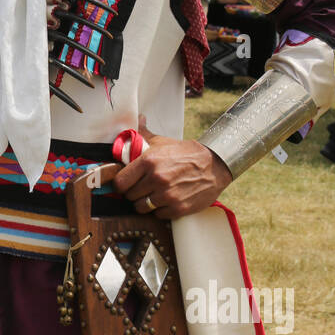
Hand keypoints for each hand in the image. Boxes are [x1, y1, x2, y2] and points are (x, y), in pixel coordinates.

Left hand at [112, 120, 231, 219]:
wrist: (215, 165)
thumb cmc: (186, 153)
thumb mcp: (163, 142)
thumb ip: (145, 134)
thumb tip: (138, 119)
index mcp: (148, 161)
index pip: (120, 183)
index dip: (121, 185)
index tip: (126, 184)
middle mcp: (156, 178)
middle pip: (130, 196)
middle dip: (134, 193)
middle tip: (143, 188)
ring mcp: (167, 195)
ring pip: (142, 208)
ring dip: (145, 203)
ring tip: (153, 195)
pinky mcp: (178, 208)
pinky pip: (158, 215)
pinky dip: (160, 210)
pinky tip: (166, 200)